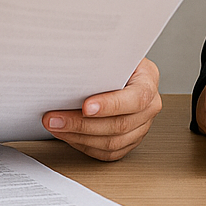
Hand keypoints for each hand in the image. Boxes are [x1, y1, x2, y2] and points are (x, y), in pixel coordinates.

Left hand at [43, 58, 162, 160]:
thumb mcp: (113, 53)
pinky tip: (67, 135)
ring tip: (56, 126)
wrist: (121, 70)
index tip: (85, 107)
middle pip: (119, 125)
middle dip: (82, 123)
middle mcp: (149, 107)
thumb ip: (100, 61)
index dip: (110, 105)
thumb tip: (73, 66)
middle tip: (55, 118)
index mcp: (148, 81)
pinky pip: (107, 153)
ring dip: (78, 136)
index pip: (135, 99)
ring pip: (112, 143)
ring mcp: (141, 127)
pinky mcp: (129, 141)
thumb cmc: (116, 61)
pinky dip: (84, 145)